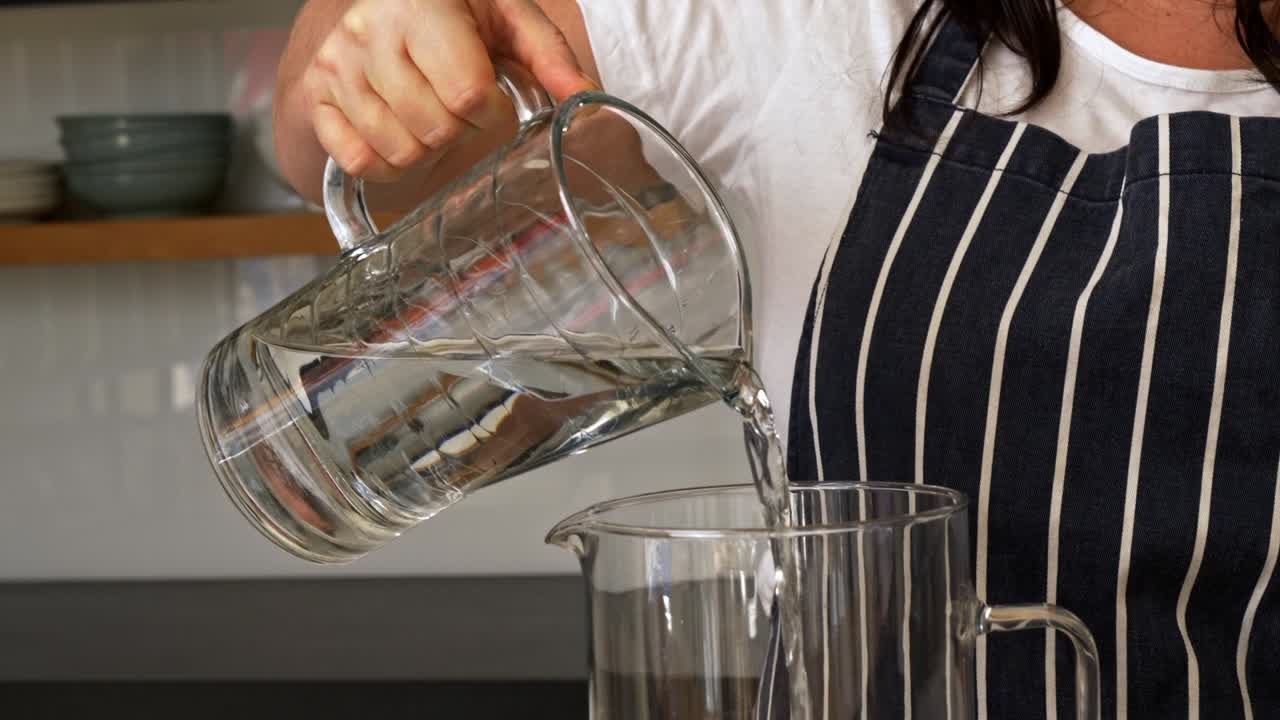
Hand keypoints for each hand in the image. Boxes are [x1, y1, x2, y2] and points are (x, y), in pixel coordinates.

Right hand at [299, 0, 594, 180]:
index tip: (489, 95)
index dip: (489, 109)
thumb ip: (550, 57)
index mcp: (421, 3)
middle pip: (433, 128)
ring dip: (426, 149)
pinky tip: (399, 132)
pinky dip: (386, 162)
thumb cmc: (460, 13)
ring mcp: (336, 65)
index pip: (466, 94)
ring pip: (398, 150)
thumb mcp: (509, 18)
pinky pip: (358, 161)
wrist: (391, 2)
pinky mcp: (315, 96)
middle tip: (458, 106)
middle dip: (459, 130)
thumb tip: (585, 100)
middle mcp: (369, 30)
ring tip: (430, 115)